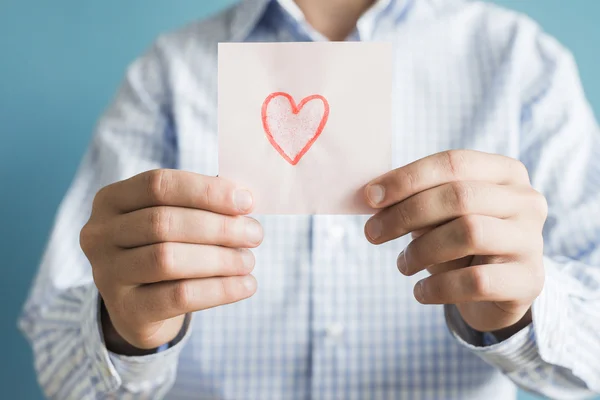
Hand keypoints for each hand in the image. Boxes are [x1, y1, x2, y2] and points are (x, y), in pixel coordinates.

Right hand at [80, 170, 262, 351]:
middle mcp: (100, 235)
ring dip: (220, 258)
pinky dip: (220, 289)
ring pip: (168, 259)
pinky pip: (178, 297)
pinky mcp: (127, 311)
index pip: (158, 184)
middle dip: (219, 226)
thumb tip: (246, 196)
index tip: (247, 201)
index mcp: (112, 200)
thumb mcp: (175, 219)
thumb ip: (203, 202)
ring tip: (249, 260)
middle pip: (163, 222)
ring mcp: (108, 275)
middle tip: (255, 234)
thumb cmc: (165, 247)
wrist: (141, 306)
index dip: (206, 190)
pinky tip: (246, 285)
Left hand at [364, 150, 546, 335]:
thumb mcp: (441, 215)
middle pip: (459, 196)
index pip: (453, 163)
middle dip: (406, 214)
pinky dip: (438, 287)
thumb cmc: (460, 242)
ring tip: (402, 264)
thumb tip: (372, 196)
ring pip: (469, 233)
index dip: (407, 178)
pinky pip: (476, 281)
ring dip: (421, 250)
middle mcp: (526, 201)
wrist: (498, 293)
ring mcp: (532, 241)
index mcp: (505, 172)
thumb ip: (415, 200)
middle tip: (372, 233)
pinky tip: (420, 292)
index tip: (369, 197)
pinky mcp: (529, 281)